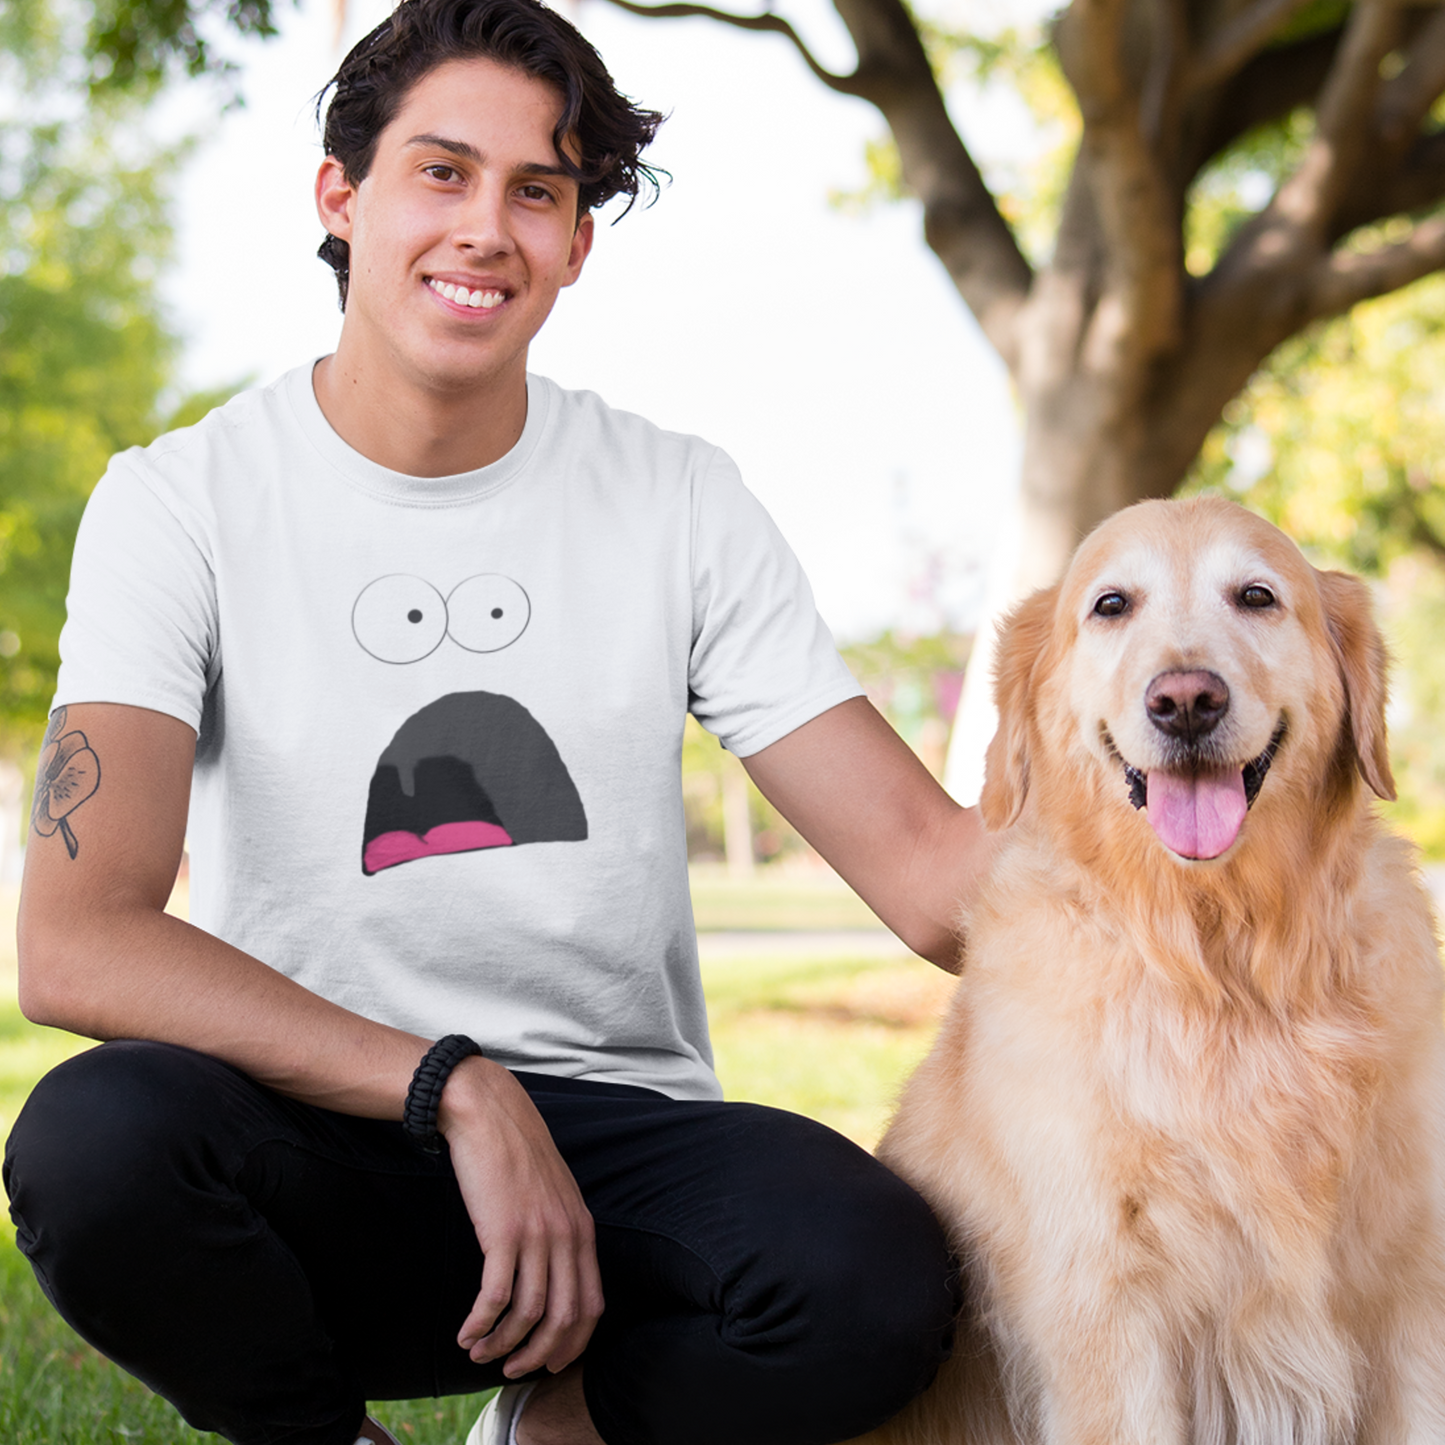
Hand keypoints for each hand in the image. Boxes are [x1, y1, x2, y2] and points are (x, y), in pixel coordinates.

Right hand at [440, 1057, 604, 1376]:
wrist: (488, 1112)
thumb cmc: (515, 1151)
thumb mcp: (553, 1192)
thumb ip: (559, 1230)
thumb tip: (551, 1274)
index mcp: (583, 1227)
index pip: (592, 1304)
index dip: (573, 1343)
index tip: (551, 1361)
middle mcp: (566, 1235)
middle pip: (565, 1318)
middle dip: (539, 1355)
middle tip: (512, 1369)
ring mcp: (536, 1234)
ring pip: (528, 1314)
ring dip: (503, 1344)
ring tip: (480, 1352)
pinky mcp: (502, 1232)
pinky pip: (495, 1296)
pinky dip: (481, 1324)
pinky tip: (466, 1333)